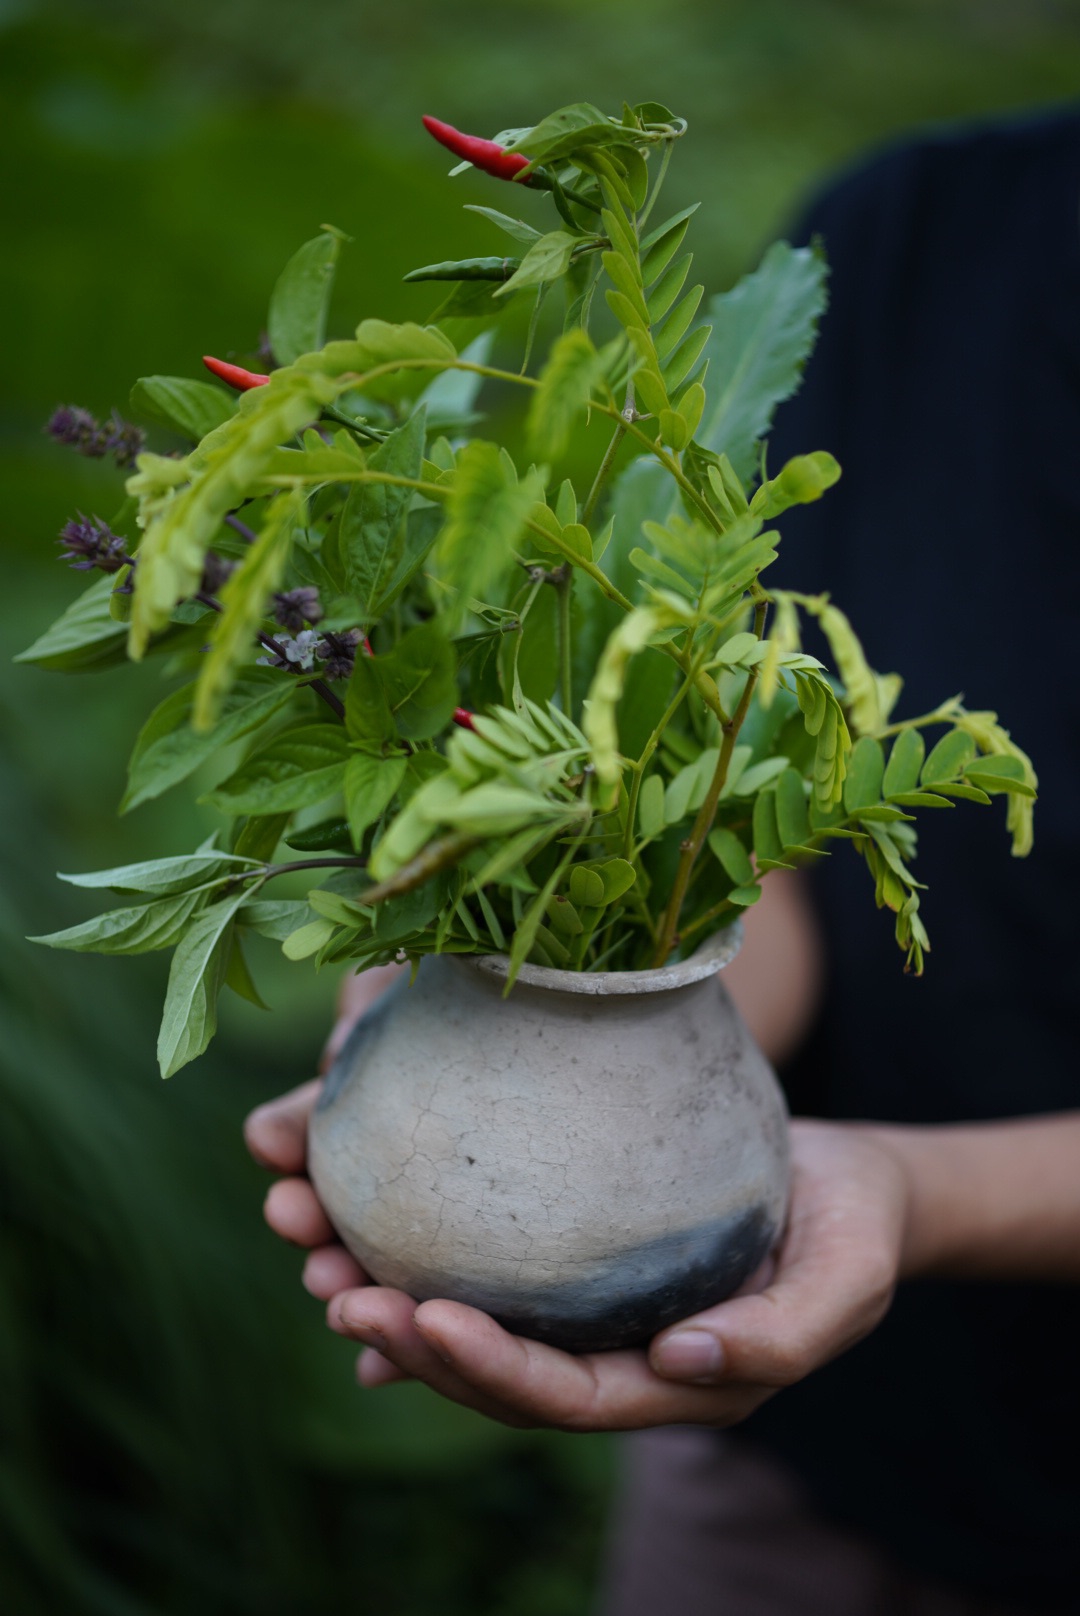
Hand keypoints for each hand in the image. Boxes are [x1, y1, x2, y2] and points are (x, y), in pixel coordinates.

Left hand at [246, 1061, 912, 1426]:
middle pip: (495, 1369)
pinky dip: (422, 1267)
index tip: (416, 1314)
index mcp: (672, 1384)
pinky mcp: (574, 1258)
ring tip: (314, 1248)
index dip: (487, 1368)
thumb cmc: (856, 1231)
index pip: (564, 1396)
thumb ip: (779, 1335)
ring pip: (474, 1318)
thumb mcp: (847, 1281)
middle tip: (330, 1283)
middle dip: (408, 1335)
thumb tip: (677, 1367)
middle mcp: (615, 1359)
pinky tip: (355, 1248)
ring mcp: (589, 1313)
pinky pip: (489, 1272)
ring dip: (390, 1292)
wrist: (850, 1184)